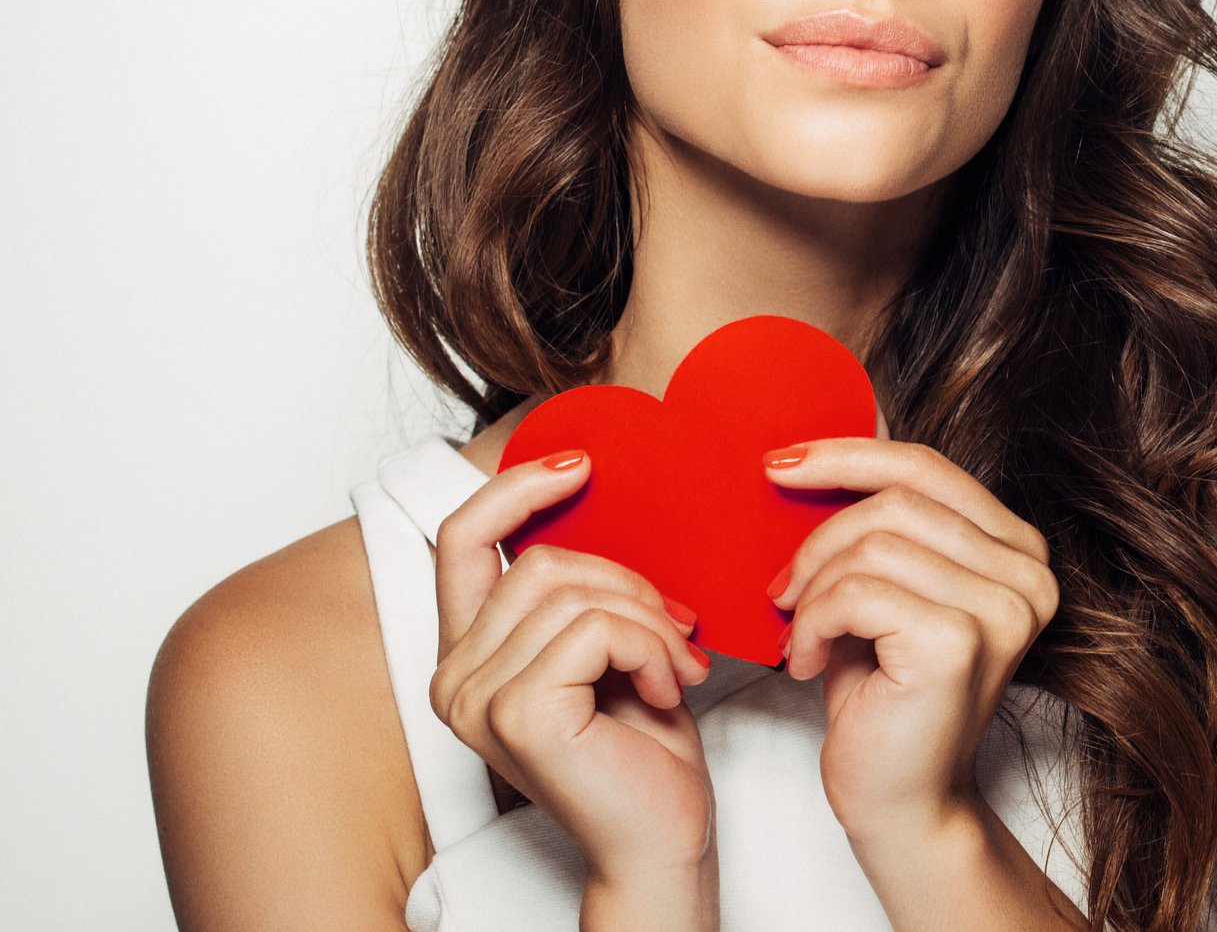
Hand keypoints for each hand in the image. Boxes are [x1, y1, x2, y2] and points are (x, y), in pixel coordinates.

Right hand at [430, 450, 718, 889]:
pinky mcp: (520, 713)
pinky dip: (650, 646)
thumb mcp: (606, 643)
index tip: (581, 464)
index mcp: (467, 652)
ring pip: (575, 592)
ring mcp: (478, 698)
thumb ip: (578, 588)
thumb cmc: (643, 745)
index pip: (462, 538)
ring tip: (676, 664)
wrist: (663, 835)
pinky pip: (596, 628)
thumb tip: (594, 494)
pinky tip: (666, 687)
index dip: (517, 488)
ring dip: (650, 620)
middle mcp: (455, 676)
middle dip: (628, 584)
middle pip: (542, 563)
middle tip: (678, 630)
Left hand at [762, 439, 1060, 844]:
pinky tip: (808, 660)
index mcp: (1018, 550)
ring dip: (814, 589)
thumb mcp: (888, 591)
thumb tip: (812, 454)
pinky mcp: (958, 641)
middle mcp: (1027, 574)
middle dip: (819, 540)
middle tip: (782, 590)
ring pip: (872, 543)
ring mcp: (1001, 607)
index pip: (927, 468)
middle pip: (896, 500)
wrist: (901, 803)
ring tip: (802, 633)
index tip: (780, 463)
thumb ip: (880, 527)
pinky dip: (815, 622)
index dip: (848, 455)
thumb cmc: (886, 700)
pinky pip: (858, 591)